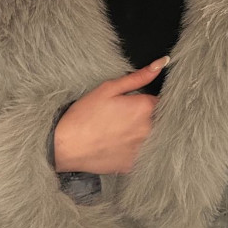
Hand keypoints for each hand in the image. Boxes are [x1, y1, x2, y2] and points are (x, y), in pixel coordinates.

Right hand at [52, 57, 167, 173]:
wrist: (65, 146)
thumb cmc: (84, 115)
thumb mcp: (109, 89)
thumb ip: (139, 77)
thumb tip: (162, 63)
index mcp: (145, 107)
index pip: (161, 101)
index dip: (149, 101)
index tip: (136, 104)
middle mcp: (149, 129)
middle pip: (159, 120)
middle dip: (147, 117)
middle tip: (125, 118)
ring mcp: (142, 148)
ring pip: (152, 137)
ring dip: (143, 134)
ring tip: (121, 132)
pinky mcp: (134, 164)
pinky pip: (142, 154)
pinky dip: (134, 149)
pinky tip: (118, 146)